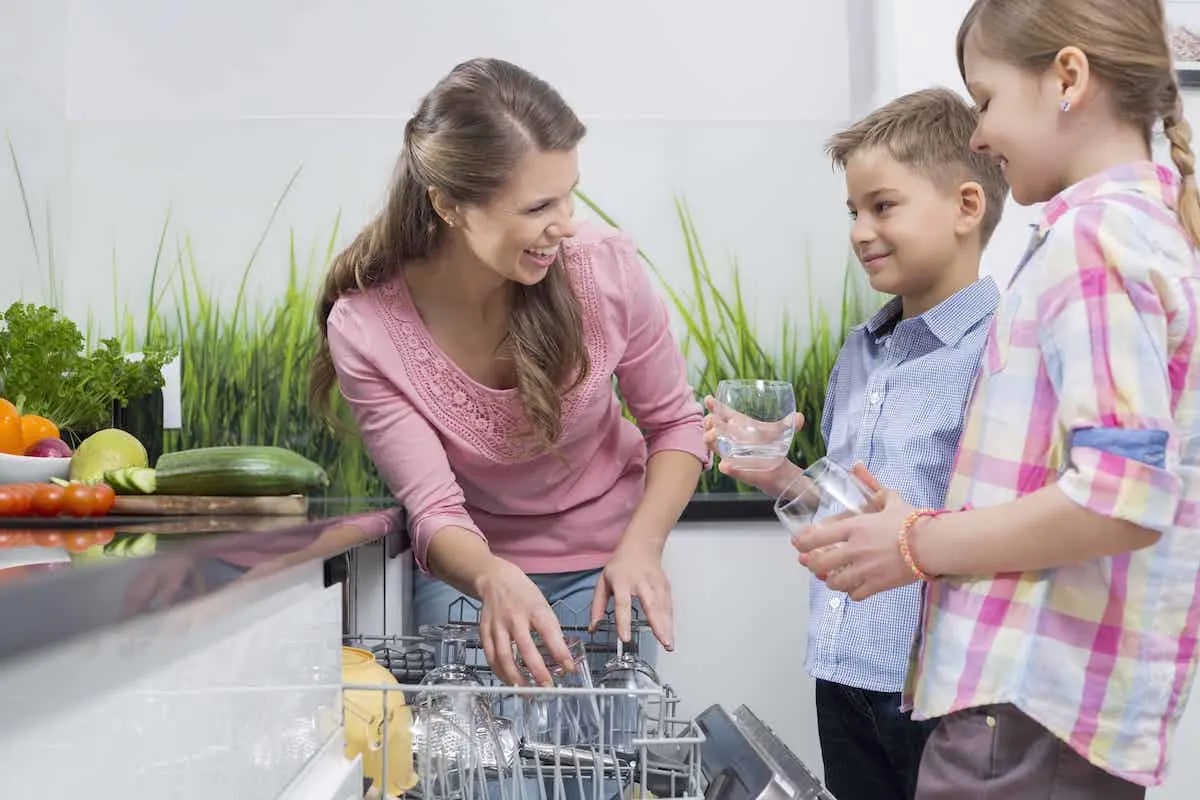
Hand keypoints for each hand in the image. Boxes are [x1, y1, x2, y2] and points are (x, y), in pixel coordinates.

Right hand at [476, 557, 574, 686]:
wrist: (495, 580)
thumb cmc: (524, 594)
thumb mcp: (543, 604)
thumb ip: (550, 628)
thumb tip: (561, 655)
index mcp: (534, 609)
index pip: (550, 632)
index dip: (560, 652)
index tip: (569, 668)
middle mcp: (515, 617)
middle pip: (525, 648)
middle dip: (537, 671)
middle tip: (547, 687)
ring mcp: (497, 625)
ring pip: (504, 656)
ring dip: (515, 677)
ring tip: (526, 691)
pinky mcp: (484, 632)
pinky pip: (491, 657)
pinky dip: (499, 672)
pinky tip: (509, 681)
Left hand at [588, 540, 674, 649]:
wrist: (640, 547)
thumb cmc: (620, 566)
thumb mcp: (603, 582)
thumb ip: (597, 606)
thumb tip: (593, 627)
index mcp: (622, 581)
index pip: (622, 604)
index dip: (623, 621)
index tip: (625, 638)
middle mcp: (640, 582)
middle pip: (650, 604)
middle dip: (657, 624)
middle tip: (662, 642)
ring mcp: (655, 583)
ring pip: (662, 606)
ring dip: (667, 626)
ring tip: (668, 644)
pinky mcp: (665, 586)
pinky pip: (668, 605)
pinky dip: (670, 620)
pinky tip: (670, 633)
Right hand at [702, 395, 802, 495]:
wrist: (778, 471)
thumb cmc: (775, 448)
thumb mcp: (781, 433)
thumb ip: (790, 424)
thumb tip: (799, 416)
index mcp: (739, 425)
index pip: (723, 413)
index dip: (714, 405)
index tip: (708, 399)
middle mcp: (731, 437)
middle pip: (713, 426)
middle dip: (709, 421)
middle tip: (712, 420)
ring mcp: (730, 451)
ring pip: (713, 443)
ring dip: (710, 439)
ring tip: (714, 436)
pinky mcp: (735, 467)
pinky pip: (726, 467)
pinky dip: (726, 467)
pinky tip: (724, 465)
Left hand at [790, 465, 918, 600]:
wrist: (933, 544)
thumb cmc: (912, 520)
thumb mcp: (889, 498)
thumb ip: (871, 484)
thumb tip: (857, 465)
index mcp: (854, 527)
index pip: (816, 537)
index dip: (802, 542)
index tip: (798, 544)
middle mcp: (854, 549)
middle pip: (819, 563)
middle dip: (811, 564)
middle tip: (810, 563)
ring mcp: (865, 570)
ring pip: (834, 582)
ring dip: (830, 580)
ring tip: (831, 577)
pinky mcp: (877, 585)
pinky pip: (855, 594)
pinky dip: (851, 592)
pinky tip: (852, 587)